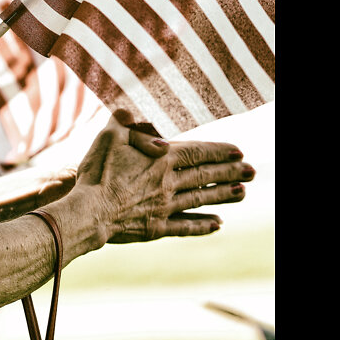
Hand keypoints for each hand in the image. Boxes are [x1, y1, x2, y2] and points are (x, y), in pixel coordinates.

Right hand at [75, 109, 252, 243]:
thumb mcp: (107, 136)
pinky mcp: (156, 228)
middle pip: (205, 175)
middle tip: (252, 171)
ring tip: (242, 193)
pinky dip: (203, 224)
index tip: (239, 151)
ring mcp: (164, 207)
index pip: (198, 152)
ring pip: (200, 199)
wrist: (87, 212)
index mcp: (160, 159)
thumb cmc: (96, 172)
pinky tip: (218, 224)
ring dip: (223, 196)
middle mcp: (168, 182)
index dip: (219, 151)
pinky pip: (186, 226)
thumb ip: (122, 122)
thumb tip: (128, 112)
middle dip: (230, 172)